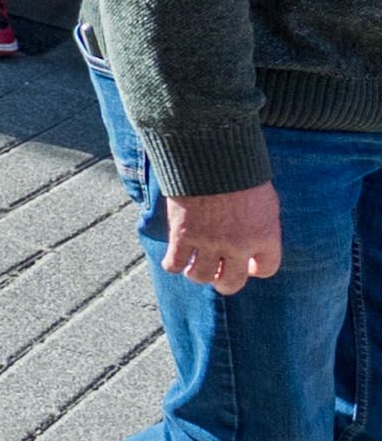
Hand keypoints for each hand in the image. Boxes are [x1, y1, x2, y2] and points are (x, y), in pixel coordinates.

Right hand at [163, 184, 282, 295]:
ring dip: (197, 275)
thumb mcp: (264, 202)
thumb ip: (262, 227)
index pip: (267, 269)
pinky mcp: (183, 235)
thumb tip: (254, 243)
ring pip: (201, 276)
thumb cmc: (240, 174)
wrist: (210, 156)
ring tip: (193, 269)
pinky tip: (173, 261)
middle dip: (225, 283)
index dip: (256, 270)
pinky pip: (174, 263)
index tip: (248, 267)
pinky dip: (172, 265)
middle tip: (218, 277)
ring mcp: (209, 242)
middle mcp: (239, 245)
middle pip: (232, 282)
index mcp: (265, 236)